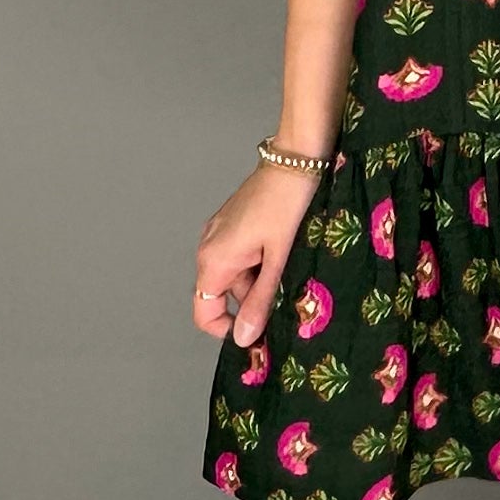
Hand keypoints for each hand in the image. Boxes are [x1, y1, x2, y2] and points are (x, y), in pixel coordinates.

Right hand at [193, 161, 324, 348]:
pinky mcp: (230, 224)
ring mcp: (218, 234)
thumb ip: (260, 301)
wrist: (295, 160)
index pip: (204, 312)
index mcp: (214, 260)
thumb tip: (244, 339)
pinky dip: (258, 263)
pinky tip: (282, 253)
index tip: (257, 332)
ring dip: (259, 280)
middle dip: (252, 302)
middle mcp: (208, 248)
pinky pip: (239, 256)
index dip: (227, 329)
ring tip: (289, 266)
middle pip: (222, 295)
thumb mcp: (278, 260)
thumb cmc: (287, 205)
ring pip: (235, 275)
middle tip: (286, 297)